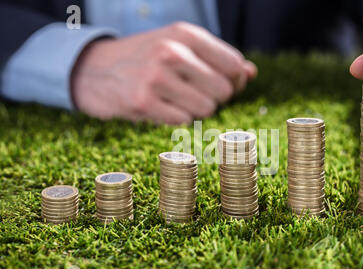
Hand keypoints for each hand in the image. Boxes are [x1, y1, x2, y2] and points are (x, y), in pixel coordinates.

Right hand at [71, 22, 256, 123]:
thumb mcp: (179, 46)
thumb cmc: (145, 58)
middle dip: (214, 97)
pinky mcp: (143, 102)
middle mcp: (172, 51)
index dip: (234, 81)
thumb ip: (217, 59)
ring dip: (196, 110)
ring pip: (207, 109)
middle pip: (224, 90)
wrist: (93, 69)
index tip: (220, 84)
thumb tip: (251, 73)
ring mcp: (157, 77)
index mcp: (185, 34)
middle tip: (193, 93)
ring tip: (176, 99)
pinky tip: (161, 108)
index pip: (235, 65)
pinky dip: (177, 119)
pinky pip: (184, 121)